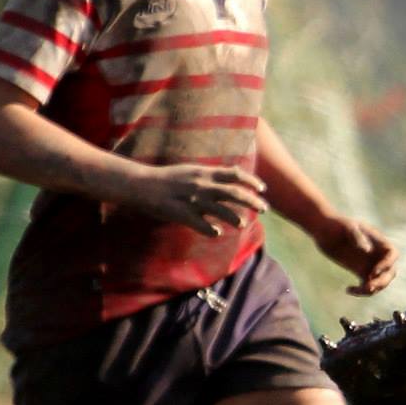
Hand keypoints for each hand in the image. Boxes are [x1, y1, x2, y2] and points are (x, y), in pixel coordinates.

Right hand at [129, 164, 267, 235]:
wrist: (141, 184)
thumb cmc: (167, 178)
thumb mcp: (191, 170)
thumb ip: (211, 175)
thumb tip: (232, 176)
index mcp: (204, 173)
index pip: (234, 174)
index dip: (251, 181)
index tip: (262, 188)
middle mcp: (201, 185)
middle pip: (233, 192)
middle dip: (252, 201)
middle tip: (264, 209)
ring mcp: (192, 200)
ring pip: (220, 209)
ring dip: (234, 217)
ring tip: (242, 224)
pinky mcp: (182, 214)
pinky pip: (201, 225)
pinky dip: (211, 230)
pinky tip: (217, 234)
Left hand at [313, 217, 399, 296]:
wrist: (325, 232)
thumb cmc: (336, 225)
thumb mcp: (346, 227)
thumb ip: (357, 236)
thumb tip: (367, 250)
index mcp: (378, 242)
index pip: (392, 254)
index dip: (387, 264)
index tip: (374, 272)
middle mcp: (378, 255)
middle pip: (390, 272)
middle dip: (381, 281)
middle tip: (369, 287)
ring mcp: (371, 265)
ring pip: (380, 282)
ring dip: (372, 289)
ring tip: (356, 290)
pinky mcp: (362, 273)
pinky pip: (367, 286)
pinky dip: (361, 291)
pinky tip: (348, 290)